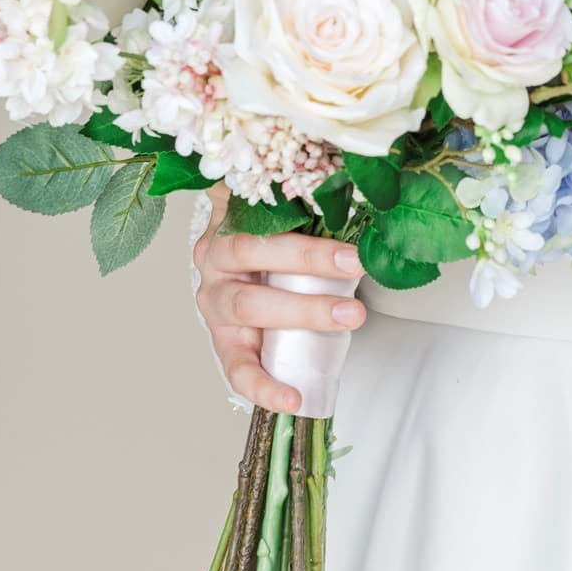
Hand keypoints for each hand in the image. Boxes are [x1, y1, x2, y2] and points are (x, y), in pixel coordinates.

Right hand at [193, 182, 367, 412]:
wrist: (237, 268)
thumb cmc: (268, 240)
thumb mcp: (280, 213)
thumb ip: (300, 196)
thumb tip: (348, 170)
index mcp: (230, 221)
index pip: (261, 219)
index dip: (304, 237)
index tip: (351, 250)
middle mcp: (214, 260)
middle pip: (255, 256)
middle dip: (310, 265)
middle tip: (356, 275)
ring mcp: (215, 301)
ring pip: (250, 306)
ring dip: (304, 313)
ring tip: (349, 318)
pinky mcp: (222, 341)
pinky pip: (236, 368)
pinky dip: (264, 387)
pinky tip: (291, 400)